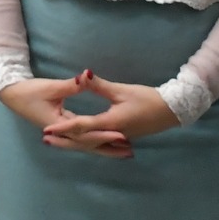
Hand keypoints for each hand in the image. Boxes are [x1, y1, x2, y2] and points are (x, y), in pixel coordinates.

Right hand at [0, 74, 130, 158]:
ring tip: (125, 151)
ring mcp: (61, 132)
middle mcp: (61, 133)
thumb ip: (71, 85)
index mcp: (58, 124)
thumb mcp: (51, 87)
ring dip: (104, 148)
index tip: (121, 135)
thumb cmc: (29, 91)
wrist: (13, 95)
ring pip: (86, 144)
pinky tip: (108, 143)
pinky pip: (82, 139)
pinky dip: (96, 141)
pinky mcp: (63, 129)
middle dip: (109, 148)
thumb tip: (86, 77)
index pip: (85, 133)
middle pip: (88, 144)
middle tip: (130, 151)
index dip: (103, 134)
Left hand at [45, 70, 177, 158]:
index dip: (63, 128)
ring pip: (92, 145)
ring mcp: (118, 139)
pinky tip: (80, 143)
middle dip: (64, 141)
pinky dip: (87, 144)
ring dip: (74, 144)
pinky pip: (101, 144)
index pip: (81, 126)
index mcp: (111, 123)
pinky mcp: (123, 138)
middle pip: (84, 141)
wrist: (172, 111)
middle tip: (45, 140)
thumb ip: (99, 85)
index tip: (47, 130)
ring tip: (57, 142)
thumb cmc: (148, 98)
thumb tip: (82, 74)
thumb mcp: (122, 90)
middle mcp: (112, 135)